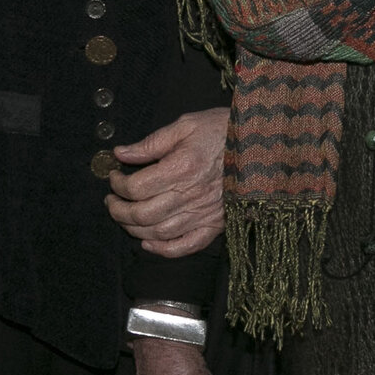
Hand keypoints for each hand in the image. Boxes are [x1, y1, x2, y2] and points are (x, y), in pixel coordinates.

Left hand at [106, 108, 227, 256]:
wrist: (263, 142)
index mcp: (181, 168)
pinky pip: (187, 245)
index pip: (136, 187)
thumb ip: (151, 142)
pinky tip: (149, 243)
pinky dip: (164, 250)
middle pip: (142, 214)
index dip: (118, 185)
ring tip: (124, 217)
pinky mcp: (217, 224)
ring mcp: (205, 213)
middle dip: (118, 210)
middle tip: (111, 201)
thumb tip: (121, 153)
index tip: (114, 177)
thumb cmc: (224, 129)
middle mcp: (191, 195)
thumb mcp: (186, 124)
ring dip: (134, 229)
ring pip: (158, 232)